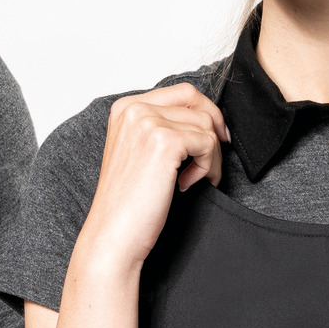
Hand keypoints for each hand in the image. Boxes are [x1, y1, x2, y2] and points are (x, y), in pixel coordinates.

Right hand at [77, 84, 228, 277]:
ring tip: (191, 181)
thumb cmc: (127, 203)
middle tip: (213, 158)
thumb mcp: (139, 152)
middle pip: (196, 103)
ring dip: (209, 156)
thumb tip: (204, 118)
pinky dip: (207, 167)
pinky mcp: (165, 141)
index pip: (181, 92)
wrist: (114, 234)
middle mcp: (134, 109)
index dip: (205, 113)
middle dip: (213, 130)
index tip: (215, 137)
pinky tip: (186, 185)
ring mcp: (148, 122)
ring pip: (205, 124)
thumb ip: (161, 129)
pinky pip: (207, 143)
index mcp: (125, 108)